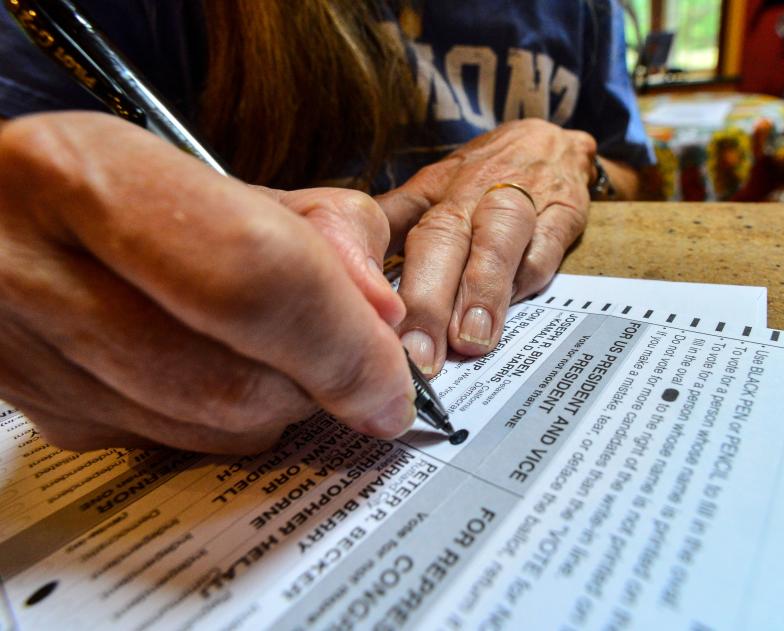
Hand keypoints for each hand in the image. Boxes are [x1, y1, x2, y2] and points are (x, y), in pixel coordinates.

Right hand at [0, 112, 414, 453]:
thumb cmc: (95, 185)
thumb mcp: (206, 172)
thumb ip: (312, 229)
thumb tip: (380, 316)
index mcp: (83, 179)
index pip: (253, 280)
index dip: (345, 342)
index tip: (393, 381)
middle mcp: (36, 276)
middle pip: (239, 383)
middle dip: (320, 381)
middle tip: (345, 352)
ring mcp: (29, 366)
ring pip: (212, 433)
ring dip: (278, 403)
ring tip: (268, 340)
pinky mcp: (44, 421)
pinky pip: (176, 445)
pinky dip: (222, 416)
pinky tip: (206, 362)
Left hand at [377, 119, 594, 374]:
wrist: (551, 140)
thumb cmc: (482, 176)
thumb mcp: (431, 190)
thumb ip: (390, 227)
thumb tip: (341, 268)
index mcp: (431, 193)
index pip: (398, 232)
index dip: (380, 277)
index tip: (371, 326)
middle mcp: (469, 194)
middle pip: (443, 239)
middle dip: (428, 300)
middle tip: (419, 355)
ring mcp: (519, 200)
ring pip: (497, 239)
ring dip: (482, 289)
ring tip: (471, 340)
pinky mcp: (562, 212)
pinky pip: (546, 245)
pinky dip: (529, 277)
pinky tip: (514, 310)